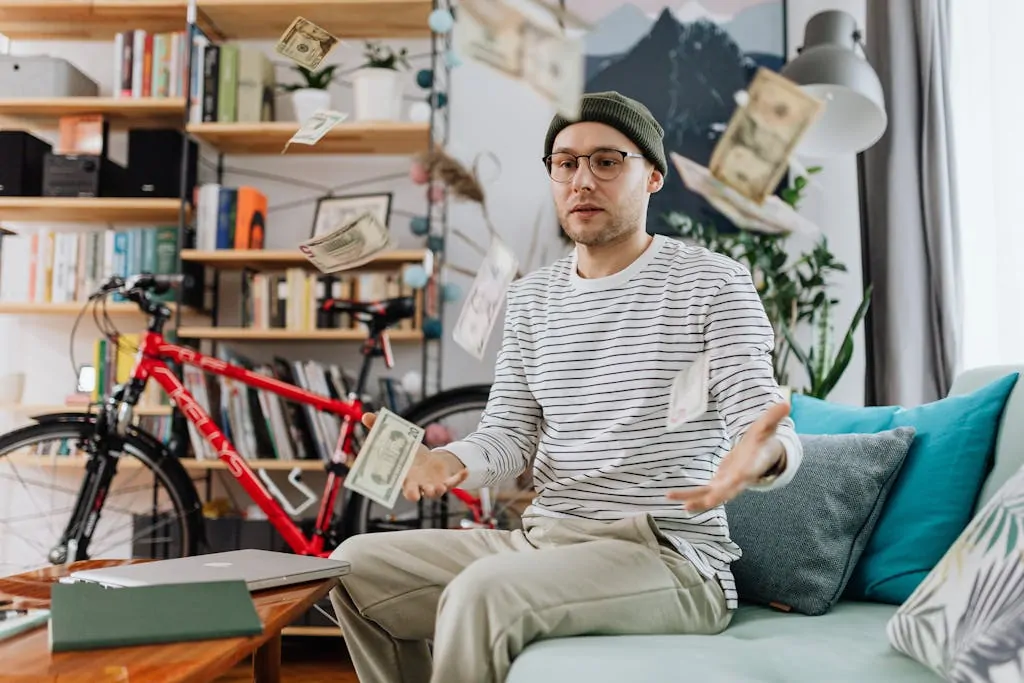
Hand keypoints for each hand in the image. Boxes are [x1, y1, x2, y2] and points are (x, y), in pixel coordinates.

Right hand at [361, 413, 468, 501]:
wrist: (430, 463)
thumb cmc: (411, 456)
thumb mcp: (398, 441)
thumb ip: (379, 429)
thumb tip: (365, 415)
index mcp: (404, 477)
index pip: (400, 485)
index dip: (402, 486)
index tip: (405, 486)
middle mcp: (417, 484)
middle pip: (414, 494)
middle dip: (416, 495)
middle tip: (418, 494)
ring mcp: (432, 485)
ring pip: (434, 493)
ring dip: (437, 491)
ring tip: (440, 486)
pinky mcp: (446, 482)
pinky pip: (454, 482)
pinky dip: (460, 478)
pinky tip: (466, 471)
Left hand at [667, 402, 789, 512]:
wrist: (761, 457)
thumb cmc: (763, 441)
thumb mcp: (767, 427)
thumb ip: (773, 417)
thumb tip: (786, 403)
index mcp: (751, 467)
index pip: (745, 475)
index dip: (737, 481)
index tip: (731, 484)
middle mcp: (739, 480)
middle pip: (726, 492)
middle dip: (712, 498)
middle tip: (696, 504)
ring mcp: (727, 484)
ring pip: (710, 496)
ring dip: (693, 500)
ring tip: (675, 501)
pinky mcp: (718, 484)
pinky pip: (702, 493)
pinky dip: (688, 495)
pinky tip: (670, 496)